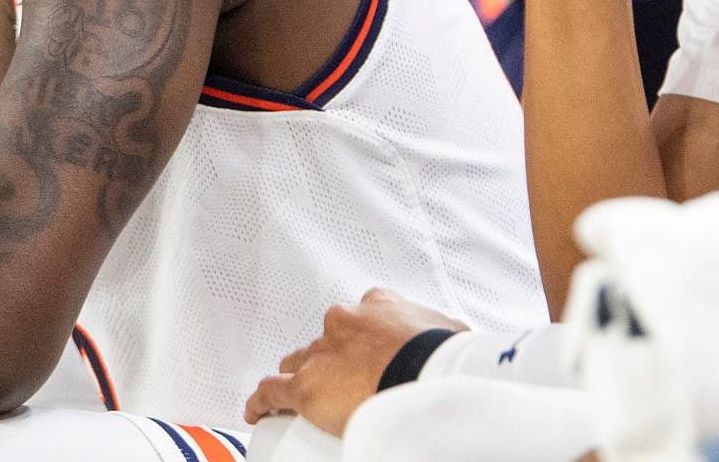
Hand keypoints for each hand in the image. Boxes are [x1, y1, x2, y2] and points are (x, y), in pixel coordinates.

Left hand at [243, 289, 465, 435]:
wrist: (429, 378)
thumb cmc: (446, 359)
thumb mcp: (451, 333)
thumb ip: (443, 335)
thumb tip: (459, 350)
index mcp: (377, 306)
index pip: (357, 320)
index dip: (358, 341)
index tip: (363, 356)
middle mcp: (343, 323)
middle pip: (324, 342)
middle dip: (329, 359)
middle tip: (341, 383)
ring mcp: (322, 354)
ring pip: (298, 364)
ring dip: (298, 377)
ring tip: (298, 397)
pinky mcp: (306, 386)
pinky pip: (273, 392)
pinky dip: (263, 402)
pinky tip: (259, 412)